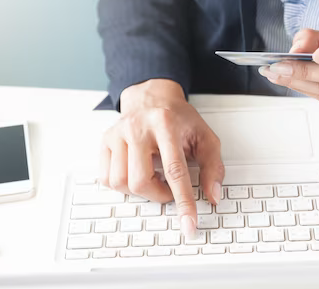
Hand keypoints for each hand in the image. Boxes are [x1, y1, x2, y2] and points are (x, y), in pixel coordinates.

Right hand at [100, 79, 223, 237]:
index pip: (175, 170)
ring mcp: (118, 133)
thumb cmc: (179, 119)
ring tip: (153, 176)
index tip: (188, 222)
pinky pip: (106, 177)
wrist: (153, 96)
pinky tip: (136, 172)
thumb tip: (213, 195)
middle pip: (141, 181)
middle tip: (169, 188)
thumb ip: (213, 166)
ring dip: (140, 190)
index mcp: (166, 124)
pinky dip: (122, 184)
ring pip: (120, 182)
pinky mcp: (105, 140)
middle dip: (158, 195)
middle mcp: (138, 128)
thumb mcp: (205, 137)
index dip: (183, 201)